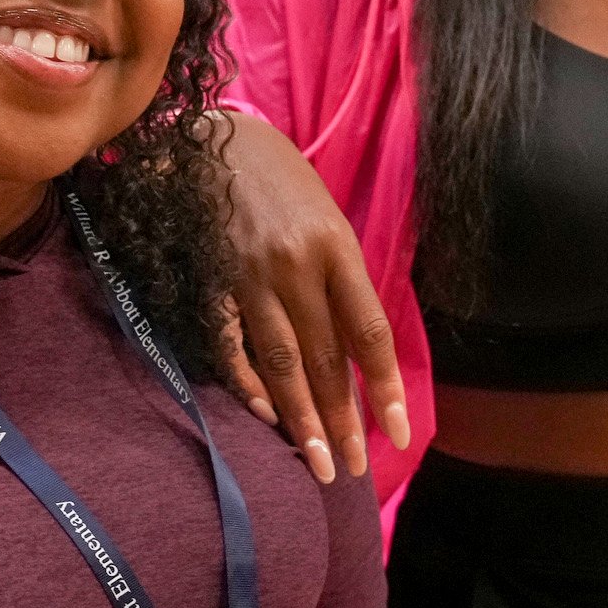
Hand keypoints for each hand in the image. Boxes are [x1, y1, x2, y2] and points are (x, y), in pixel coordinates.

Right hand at [216, 111, 408, 484]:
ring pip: (281, 362)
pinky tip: (264, 415)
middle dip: (342, 420)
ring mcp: (248, 277)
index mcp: (334, 247)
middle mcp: (294, 266)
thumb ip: (342, 281)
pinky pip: (229, 346)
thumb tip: (358, 351)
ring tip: (317, 462)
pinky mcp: (209, 283)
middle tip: (352, 468)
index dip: (383, 387)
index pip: (368, 332)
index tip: (397, 433)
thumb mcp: (327, 219)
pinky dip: (247, 384)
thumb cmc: (283, 182)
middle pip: (325, 358)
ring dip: (301, 419)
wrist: (211, 139)